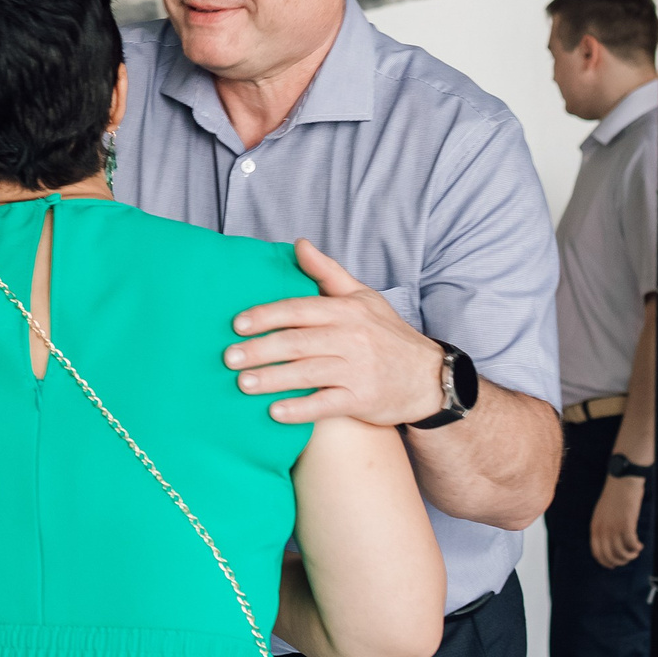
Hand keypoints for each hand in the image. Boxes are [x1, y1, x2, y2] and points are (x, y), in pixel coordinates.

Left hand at [225, 240, 444, 426]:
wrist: (428, 377)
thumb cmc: (388, 335)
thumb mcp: (363, 297)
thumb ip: (327, 273)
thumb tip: (299, 244)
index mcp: (346, 311)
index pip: (299, 309)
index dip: (266, 316)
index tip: (237, 325)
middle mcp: (351, 338)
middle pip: (298, 342)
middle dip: (260, 349)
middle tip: (228, 357)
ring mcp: (357, 370)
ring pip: (308, 373)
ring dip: (272, 378)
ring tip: (242, 383)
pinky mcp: (362, 400)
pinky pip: (326, 405)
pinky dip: (300, 409)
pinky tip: (275, 412)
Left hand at [590, 473, 645, 567]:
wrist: (622, 479)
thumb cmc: (615, 495)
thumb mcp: (603, 512)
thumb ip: (604, 527)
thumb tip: (610, 543)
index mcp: (595, 526)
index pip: (597, 552)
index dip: (606, 562)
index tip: (614, 564)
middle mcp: (603, 529)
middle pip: (610, 556)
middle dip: (620, 561)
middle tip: (629, 557)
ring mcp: (614, 527)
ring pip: (621, 553)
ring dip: (630, 556)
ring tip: (635, 551)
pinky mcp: (626, 523)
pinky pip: (631, 544)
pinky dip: (636, 548)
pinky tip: (640, 545)